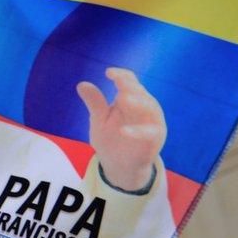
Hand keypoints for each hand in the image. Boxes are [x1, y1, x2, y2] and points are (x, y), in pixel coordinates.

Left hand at [76, 68, 165, 191]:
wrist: (118, 165)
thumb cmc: (110, 138)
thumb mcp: (99, 120)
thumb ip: (94, 103)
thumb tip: (81, 84)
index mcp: (130, 98)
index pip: (130, 81)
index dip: (121, 76)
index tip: (108, 72)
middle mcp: (144, 106)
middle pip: (141, 92)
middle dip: (130, 86)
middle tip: (119, 82)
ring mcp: (152, 121)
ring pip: (150, 108)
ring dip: (138, 103)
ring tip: (123, 98)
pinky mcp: (155, 138)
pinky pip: (150, 132)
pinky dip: (138, 131)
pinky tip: (123, 130)